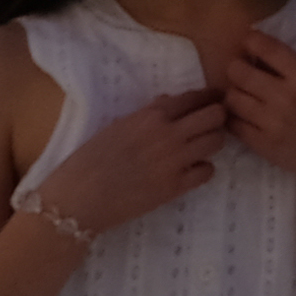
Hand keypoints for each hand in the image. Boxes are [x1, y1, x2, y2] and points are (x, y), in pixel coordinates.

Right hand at [24, 85, 231, 245]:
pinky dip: (203, 169)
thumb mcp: (117, 126)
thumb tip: (171, 102)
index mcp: (151, 116)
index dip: (208, 97)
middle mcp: (168, 134)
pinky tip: (192, 171)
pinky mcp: (175, 188)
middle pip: (215, 116)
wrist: (78, 198)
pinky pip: (207, 172)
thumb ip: (147, 114)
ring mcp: (174, 161)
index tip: (214, 99)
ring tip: (201, 148)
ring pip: (216, 142)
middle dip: (217, 118)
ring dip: (212, 142)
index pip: (194, 97)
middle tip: (211, 125)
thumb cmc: (89, 160)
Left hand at [216, 26, 295, 191]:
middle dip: (237, 68)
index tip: (249, 42)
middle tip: (241, 71)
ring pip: (231, 98)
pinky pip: (234, 125)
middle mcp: (285, 96)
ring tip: (243, 96)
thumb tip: (263, 59)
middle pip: (239, 73)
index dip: (251, 41)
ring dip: (234, 93)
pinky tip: (244, 117)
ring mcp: (272, 122)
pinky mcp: (263, 145)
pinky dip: (234, 118)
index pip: (266, 48)